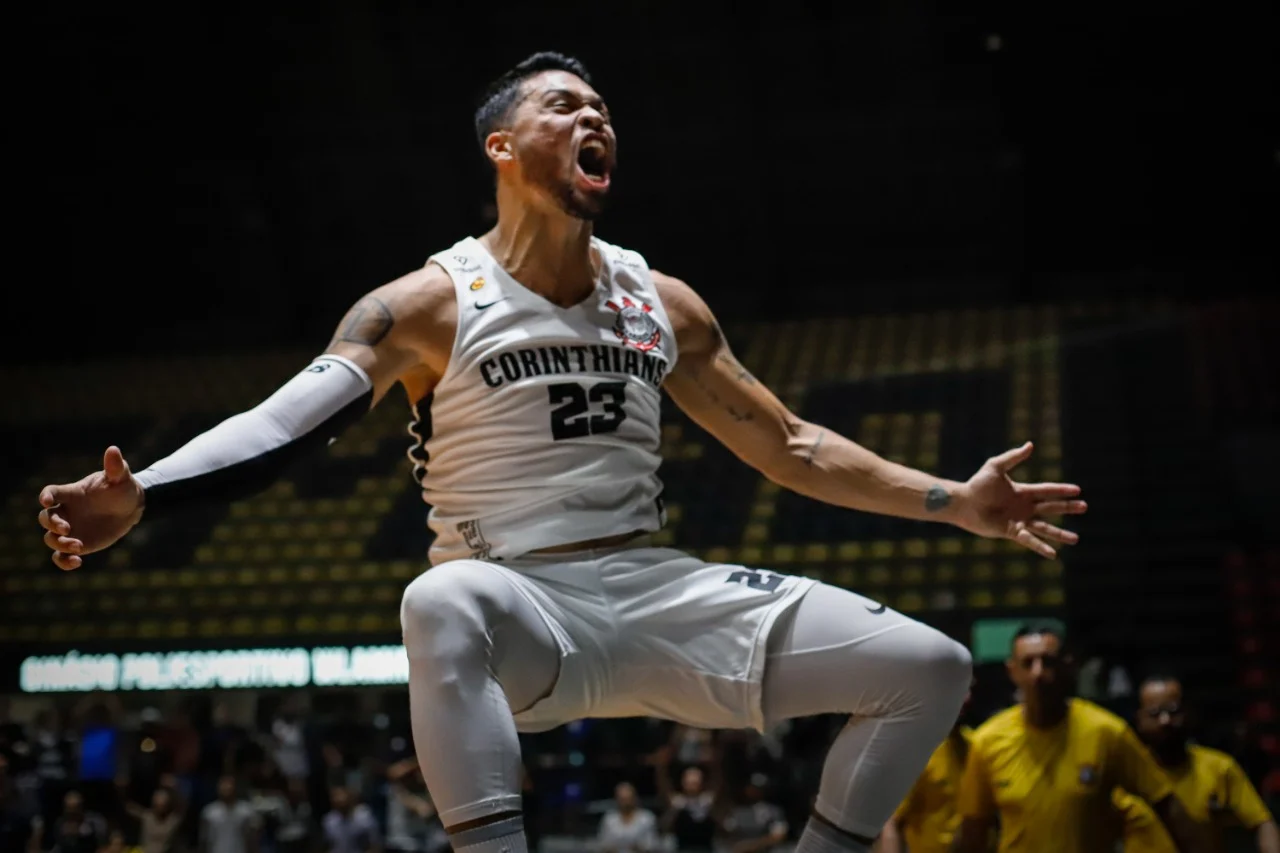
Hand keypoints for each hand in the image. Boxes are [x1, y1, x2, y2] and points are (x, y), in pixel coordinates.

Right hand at [37, 446, 144, 570]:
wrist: (131, 506)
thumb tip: (113, 449)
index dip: (46, 496)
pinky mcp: (77, 543)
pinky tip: (77, 562)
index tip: (47, 501)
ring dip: (59, 544)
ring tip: (78, 546)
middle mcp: (66, 511)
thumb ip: (115, 466)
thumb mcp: (121, 477)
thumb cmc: (122, 488)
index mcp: (71, 494)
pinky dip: (63, 561)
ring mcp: (70, 529)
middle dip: (52, 524)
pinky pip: (61, 555)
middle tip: (68, 529)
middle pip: (46, 518)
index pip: (51, 492)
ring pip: (51, 538)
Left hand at [953, 442, 1086, 557]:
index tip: (1078, 490)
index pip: (1047, 490)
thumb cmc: (977, 484)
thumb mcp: (995, 467)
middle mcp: (1024, 507)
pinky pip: (1029, 541)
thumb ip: (1013, 457)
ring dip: (1060, 534)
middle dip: (1067, 507)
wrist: (963, 502)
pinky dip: (1041, 547)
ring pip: (1044, 528)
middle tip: (1085, 507)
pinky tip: (1053, 554)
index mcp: (1023, 492)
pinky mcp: (1011, 532)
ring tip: (1076, 539)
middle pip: (1051, 508)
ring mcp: (1019, 521)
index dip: (1062, 490)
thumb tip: (1030, 445)